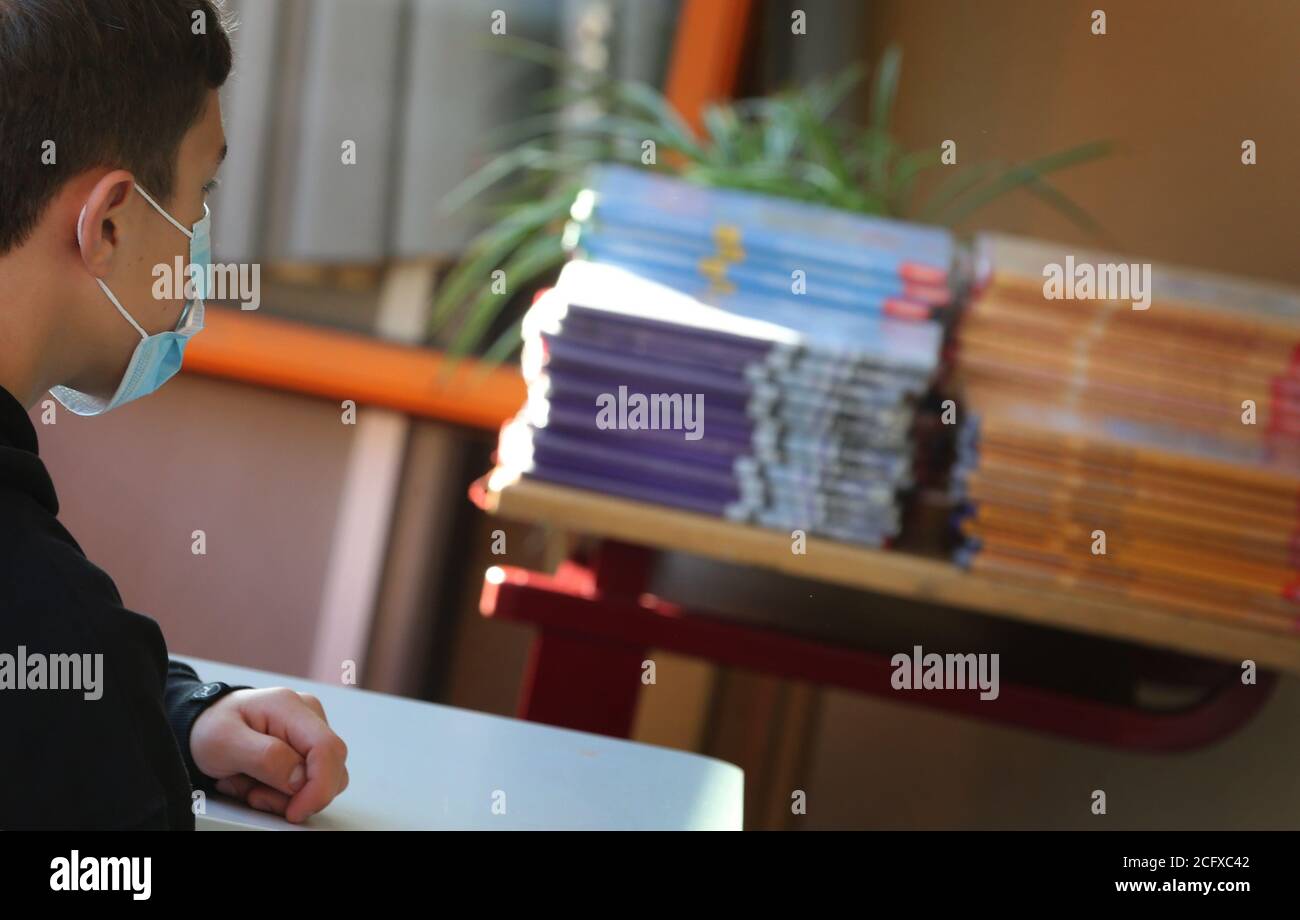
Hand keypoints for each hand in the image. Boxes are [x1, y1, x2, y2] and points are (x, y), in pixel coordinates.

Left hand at [189, 687, 348, 823]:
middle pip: (331, 768)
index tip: (295, 811)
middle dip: (296, 795)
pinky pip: (309, 782)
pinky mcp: (306, 749)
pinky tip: (259, 783)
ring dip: (285, 796)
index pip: (328, 749)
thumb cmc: (210, 727)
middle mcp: (308, 716)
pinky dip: (284, 793)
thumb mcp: (224, 742)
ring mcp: (309, 732)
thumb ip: (265, 758)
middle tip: (255, 795)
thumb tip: (300, 778)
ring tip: (251, 786)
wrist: (201, 725)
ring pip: (321, 780)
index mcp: (291, 707)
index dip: (319, 787)